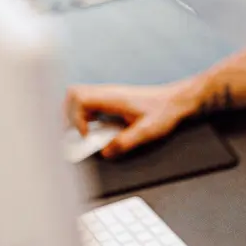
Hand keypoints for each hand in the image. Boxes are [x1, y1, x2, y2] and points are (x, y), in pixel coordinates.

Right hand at [65, 81, 196, 156]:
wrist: (176, 101)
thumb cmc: (164, 112)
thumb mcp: (147, 131)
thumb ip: (125, 142)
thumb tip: (105, 152)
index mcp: (113, 97)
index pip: (79, 98)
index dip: (76, 118)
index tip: (87, 136)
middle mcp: (107, 93)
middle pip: (73, 95)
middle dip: (69, 116)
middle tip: (79, 135)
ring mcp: (108, 95)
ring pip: (79, 99)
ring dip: (76, 117)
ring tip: (85, 135)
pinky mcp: (111, 101)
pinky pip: (89, 105)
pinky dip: (86, 118)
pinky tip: (96, 131)